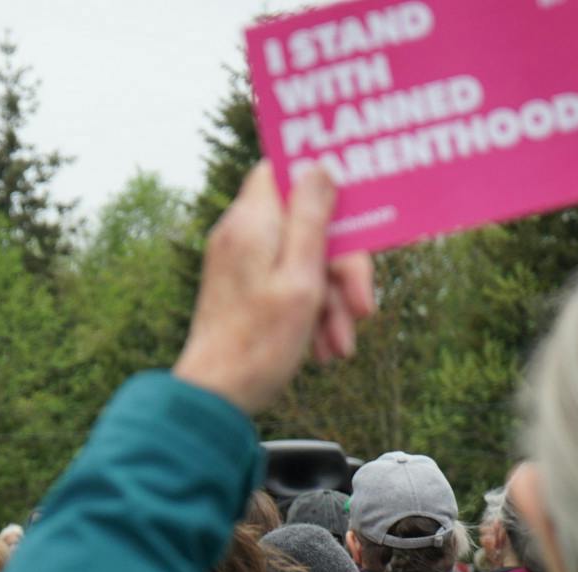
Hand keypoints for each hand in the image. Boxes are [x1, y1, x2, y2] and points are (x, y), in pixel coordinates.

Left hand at [174, 163, 376, 414]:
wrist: (215, 398)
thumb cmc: (258, 343)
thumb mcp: (301, 277)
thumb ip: (311, 218)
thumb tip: (319, 166)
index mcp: (252, 222)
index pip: (282, 169)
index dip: (321, 178)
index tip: (356, 202)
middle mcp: (242, 235)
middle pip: (308, 224)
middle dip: (343, 267)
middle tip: (362, 307)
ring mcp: (242, 263)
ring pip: (305, 260)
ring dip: (332, 299)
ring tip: (340, 345)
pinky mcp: (246, 289)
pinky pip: (289, 284)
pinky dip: (311, 312)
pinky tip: (324, 348)